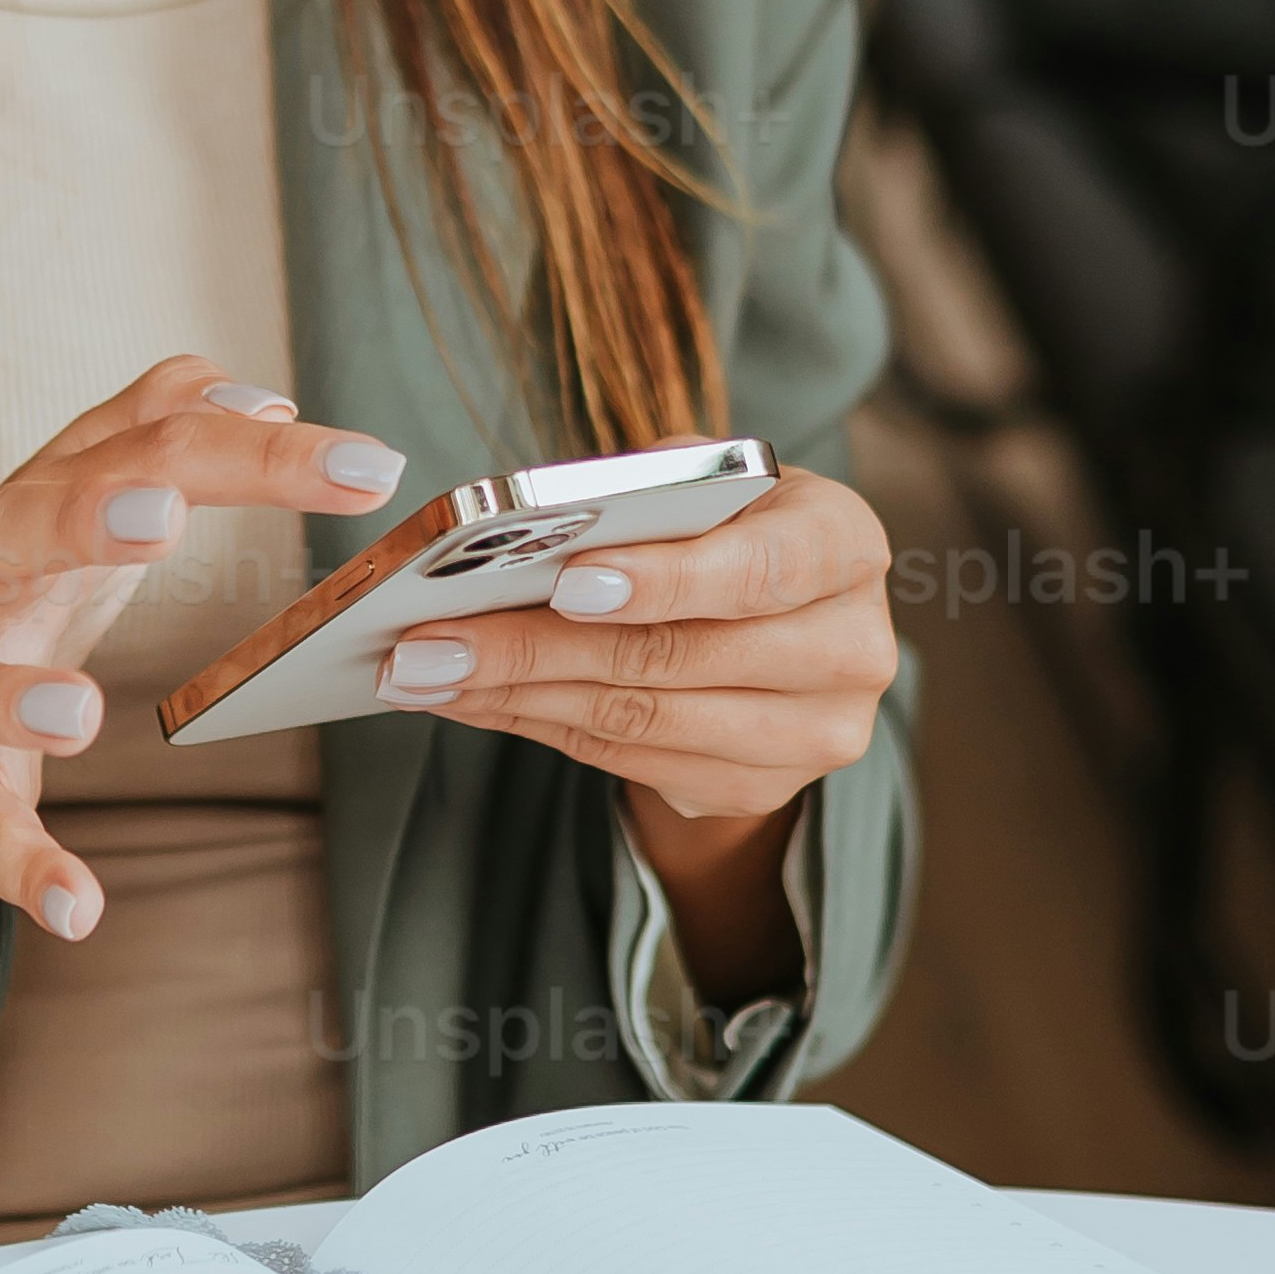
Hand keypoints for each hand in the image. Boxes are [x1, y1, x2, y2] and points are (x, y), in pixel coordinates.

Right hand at [0, 351, 405, 941]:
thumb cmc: (2, 590)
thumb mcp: (70, 492)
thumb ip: (153, 429)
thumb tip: (262, 392)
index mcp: (35, 504)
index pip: (143, 448)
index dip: (248, 449)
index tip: (364, 463)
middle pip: (29, 527)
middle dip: (92, 518)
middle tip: (169, 514)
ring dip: (20, 694)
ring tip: (82, 715)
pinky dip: (22, 865)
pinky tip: (77, 904)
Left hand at [371, 460, 897, 999]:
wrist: (781, 620)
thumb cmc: (728, 525)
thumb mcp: (707, 484)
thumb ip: (644, 493)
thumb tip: (530, 530)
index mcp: (846, 545)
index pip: (762, 569)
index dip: (667, 579)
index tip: (567, 582)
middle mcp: (851, 650)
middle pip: (679, 657)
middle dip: (539, 647)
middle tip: (431, 637)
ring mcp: (813, 734)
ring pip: (641, 720)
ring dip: (517, 696)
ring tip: (422, 670)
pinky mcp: (759, 789)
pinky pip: (628, 762)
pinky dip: (537, 727)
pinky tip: (469, 698)